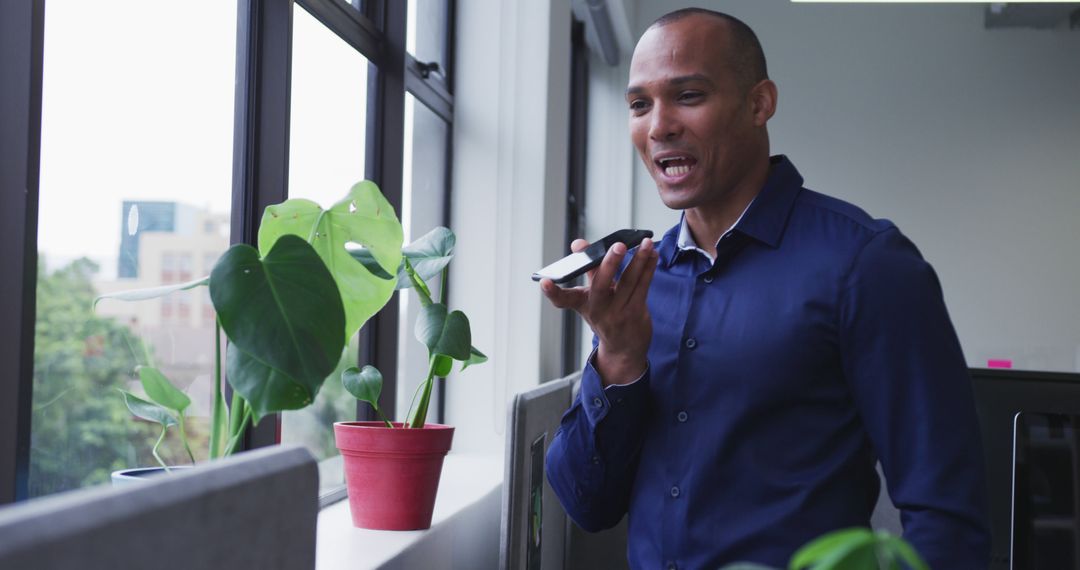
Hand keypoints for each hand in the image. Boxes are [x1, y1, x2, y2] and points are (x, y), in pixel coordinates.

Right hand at [540, 238, 658, 384]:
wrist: (623, 348)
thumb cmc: (605, 315)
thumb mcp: (590, 297)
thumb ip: (587, 269)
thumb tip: (579, 244)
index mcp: (582, 304)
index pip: (562, 300)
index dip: (552, 292)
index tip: (544, 282)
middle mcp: (598, 310)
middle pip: (601, 285)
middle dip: (610, 264)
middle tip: (618, 246)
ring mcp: (618, 313)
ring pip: (629, 282)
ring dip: (639, 260)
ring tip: (645, 243)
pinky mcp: (636, 313)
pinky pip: (643, 286)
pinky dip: (648, 268)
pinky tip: (652, 254)